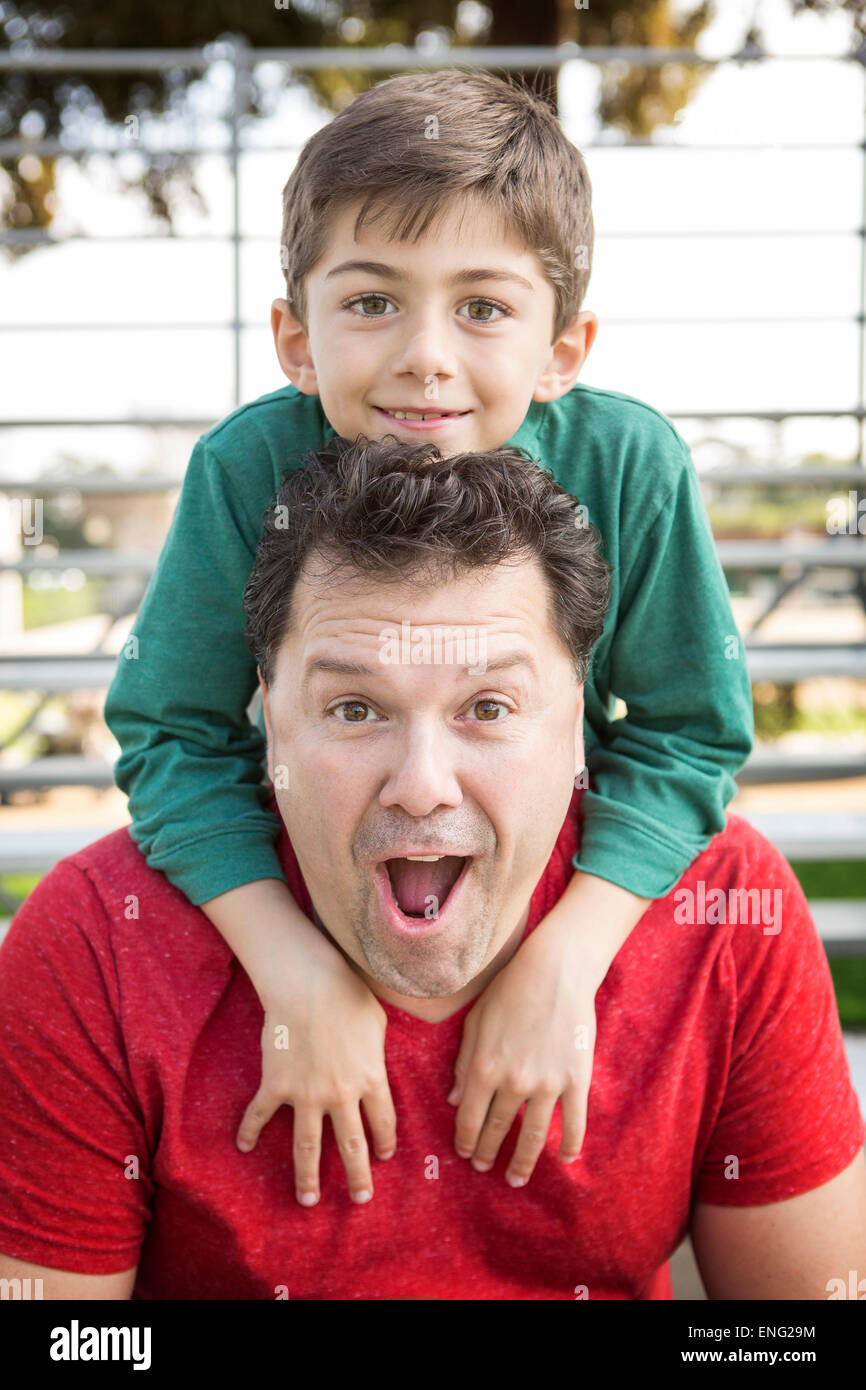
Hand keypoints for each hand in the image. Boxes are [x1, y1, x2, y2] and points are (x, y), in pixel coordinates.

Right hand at [236, 946, 396, 1206]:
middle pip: (351, 1145)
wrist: (308, 984)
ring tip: (307, 1200)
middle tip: (361, 1198)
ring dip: (308, 1176)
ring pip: (308, 1146)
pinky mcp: (277, 1085)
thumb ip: (378, 1052)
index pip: (383, 1122)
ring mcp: (307, 1094)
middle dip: (357, 1176)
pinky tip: (243, 1146)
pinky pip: (261, 1115)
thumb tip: (379, 1063)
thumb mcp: (378, 1024)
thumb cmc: (348, 995)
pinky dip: (249, 1131)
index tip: (383, 1156)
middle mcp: (341, 1095)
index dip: (384, 1142)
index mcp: (371, 1078)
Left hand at [448, 918, 597, 1186]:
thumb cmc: (510, 990)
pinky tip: (564, 1159)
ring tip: (516, 1177)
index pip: (469, 1118)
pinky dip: (569, 1145)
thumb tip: (453, 1100)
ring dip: (522, 1161)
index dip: (465, 1140)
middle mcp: (514, 1082)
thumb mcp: (475, 1023)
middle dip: (488, 1153)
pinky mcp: (576, 1080)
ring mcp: (547, 1084)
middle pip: (498, 1130)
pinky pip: (574, 1122)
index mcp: (484, 1067)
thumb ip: (464, 1064)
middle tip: (484, 1167)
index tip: (464, 1153)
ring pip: (533, 1135)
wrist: (555, 971)